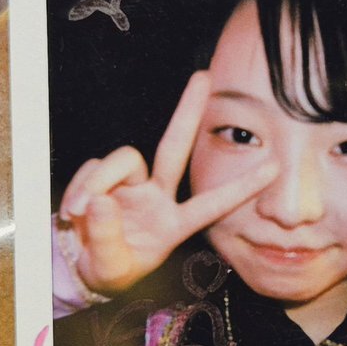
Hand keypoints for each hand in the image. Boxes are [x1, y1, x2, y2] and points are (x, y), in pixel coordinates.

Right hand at [58, 71, 277, 295]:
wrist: (78, 267)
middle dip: (188, 111)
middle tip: (204, 76)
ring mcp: (131, 184)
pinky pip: (91, 171)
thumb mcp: (110, 267)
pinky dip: (79, 189)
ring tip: (76, 211)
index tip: (275, 168)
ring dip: (98, 180)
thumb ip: (107, 237)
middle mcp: (156, 196)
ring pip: (123, 160)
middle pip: (174, 146)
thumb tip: (100, 200)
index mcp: (173, 225)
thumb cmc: (107, 269)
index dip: (241, 188)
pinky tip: (71, 213)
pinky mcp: (104, 178)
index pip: (212, 205)